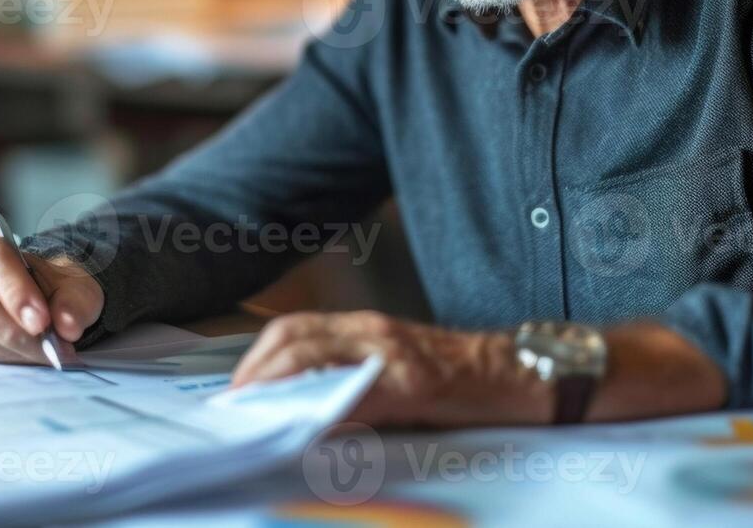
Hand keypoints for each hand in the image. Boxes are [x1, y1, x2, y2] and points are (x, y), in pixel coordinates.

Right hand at [0, 234, 104, 363]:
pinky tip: (24, 358)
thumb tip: (67, 325)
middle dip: (10, 329)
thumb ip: (75, 302)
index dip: (14, 291)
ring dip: (10, 350)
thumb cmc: (52, 290)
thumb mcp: (75, 288)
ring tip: (43, 354)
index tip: (42, 321)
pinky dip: (2, 360)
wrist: (40, 305)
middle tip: (46, 346)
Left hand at [229, 311, 552, 427]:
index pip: (294, 329)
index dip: (257, 356)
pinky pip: (356, 393)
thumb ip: (354, 375)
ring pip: (315, 358)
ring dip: (277, 385)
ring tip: (256, 412)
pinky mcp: (412, 384)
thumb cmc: (458, 376)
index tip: (237, 387)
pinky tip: (306, 426)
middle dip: (255, 370)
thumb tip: (303, 405)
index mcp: (366, 326)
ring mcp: (391, 355)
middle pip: (293, 338)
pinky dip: (324, 408)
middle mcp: (372, 331)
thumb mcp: (397, 365)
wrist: (516, 374)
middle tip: (236, 403)